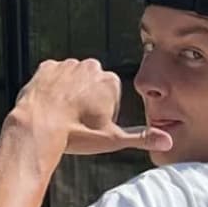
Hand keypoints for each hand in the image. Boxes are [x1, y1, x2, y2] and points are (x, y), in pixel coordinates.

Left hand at [8, 59, 172, 162]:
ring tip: (62, 115)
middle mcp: (91, 66)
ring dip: (69, 94)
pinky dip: (51, 89)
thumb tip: (168, 142)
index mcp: (110, 81)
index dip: (103, 115)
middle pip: (92, 86)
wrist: (38, 126)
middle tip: (77, 122)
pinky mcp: (46, 66)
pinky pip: (52, 77)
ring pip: (72, 81)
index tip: (93, 127)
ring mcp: (67, 64)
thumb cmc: (77, 134)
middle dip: (87, 101)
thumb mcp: (114, 139)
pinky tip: (49, 105)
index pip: (111, 97)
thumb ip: (142, 138)